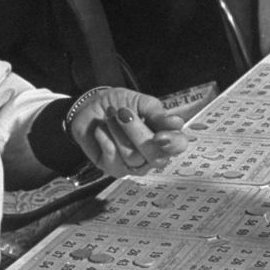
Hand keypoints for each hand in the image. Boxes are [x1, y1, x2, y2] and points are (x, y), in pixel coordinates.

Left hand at [67, 87, 187, 176]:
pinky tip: (101, 129)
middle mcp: (152, 155)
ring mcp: (133, 165)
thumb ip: (157, 112)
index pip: (178, 145)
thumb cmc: (119, 104)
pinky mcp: (113, 168)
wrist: (91, 106)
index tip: (159, 135)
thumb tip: (176, 123)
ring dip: (118, 132)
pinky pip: (112, 158)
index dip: (172, 143)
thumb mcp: (139, 101)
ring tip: (110, 116)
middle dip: (137, 133)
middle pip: (155, 157)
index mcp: (165, 136)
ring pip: (132, 157)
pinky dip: (105, 138)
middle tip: (124, 113)